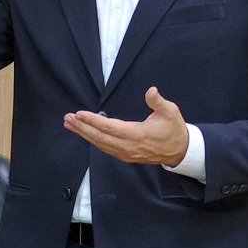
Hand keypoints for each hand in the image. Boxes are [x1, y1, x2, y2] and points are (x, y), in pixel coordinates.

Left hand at [65, 87, 190, 165]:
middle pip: (99, 137)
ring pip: (99, 144)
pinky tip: (84, 133)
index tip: (79, 114)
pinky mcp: (124, 156)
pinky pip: (104, 148)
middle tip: (67, 118)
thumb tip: (151, 90)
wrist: (179, 151)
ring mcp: (125, 153)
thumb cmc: (174, 129)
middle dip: (82, 127)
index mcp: (137, 134)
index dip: (92, 120)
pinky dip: (92, 140)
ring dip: (84, 134)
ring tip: (70, 124)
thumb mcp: (170, 112)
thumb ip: (158, 102)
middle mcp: (127, 146)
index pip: (109, 127)